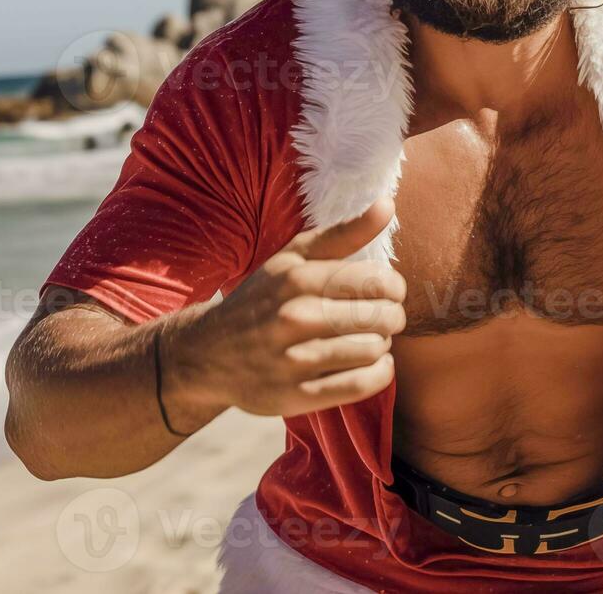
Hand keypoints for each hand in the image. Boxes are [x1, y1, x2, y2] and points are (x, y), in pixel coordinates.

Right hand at [164, 198, 404, 418]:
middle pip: (380, 318)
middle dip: (391, 317)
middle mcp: (294, 317)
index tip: (387, 292)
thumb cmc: (263, 298)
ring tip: (369, 339)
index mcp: (298, 278)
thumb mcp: (294, 257)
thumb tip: (388, 205)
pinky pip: (361, 385)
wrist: (208, 353)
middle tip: (381, 318)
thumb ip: (344, 233)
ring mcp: (293, 360)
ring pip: (373, 350)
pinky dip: (379, 373)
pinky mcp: (295, 396)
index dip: (394, 288)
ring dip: (381, 345)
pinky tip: (372, 363)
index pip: (377, 282)